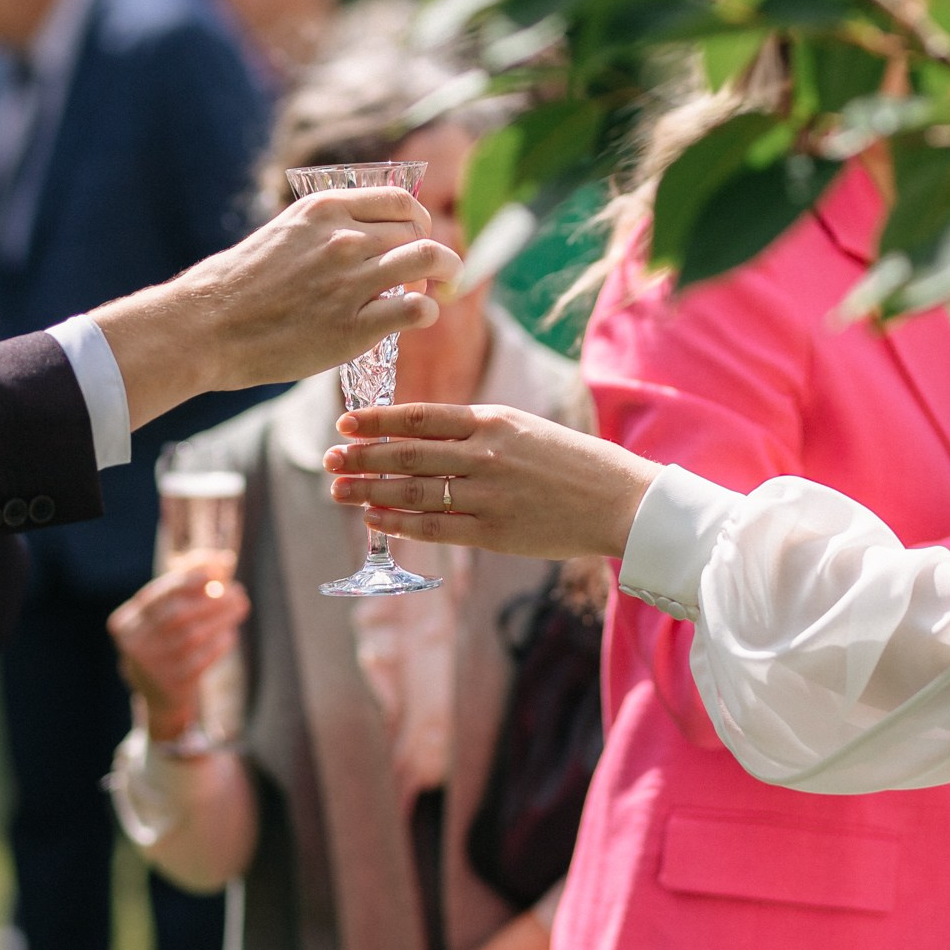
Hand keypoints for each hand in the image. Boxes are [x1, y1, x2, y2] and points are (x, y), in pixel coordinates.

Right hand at [92, 187, 461, 430]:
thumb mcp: (283, 235)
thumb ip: (324, 232)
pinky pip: (418, 309)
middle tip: (428, 278)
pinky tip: (417, 319)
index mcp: (324, 210)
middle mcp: (344, 238)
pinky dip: (428, 312)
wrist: (206, 327)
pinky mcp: (355, 325)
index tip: (418, 239)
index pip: (400, 201)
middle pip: (418, 232)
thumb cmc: (238, 287)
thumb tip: (362, 238)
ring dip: (447, 275)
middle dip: (432, 253)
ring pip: (430, 259)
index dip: (419, 222)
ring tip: (443, 292)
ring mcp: (351, 280)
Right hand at [107, 564, 249, 742]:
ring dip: (221, 618)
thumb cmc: (165, 640)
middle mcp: (134, 644)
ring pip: (191, 636)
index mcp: (126, 622)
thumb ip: (189, 582)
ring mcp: (152, 667)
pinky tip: (230, 633)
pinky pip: (200, 659)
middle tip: (237, 592)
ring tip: (240, 606)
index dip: (186, 580)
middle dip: (210, 600)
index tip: (215, 572)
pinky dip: (218, 643)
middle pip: (175, 615)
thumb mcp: (165, 613)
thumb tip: (222, 560)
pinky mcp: (172, 684)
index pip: (155, 595)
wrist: (159, 694)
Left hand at [325, 404, 661, 560]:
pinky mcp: (493, 532)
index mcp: (493, 420)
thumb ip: (479, 431)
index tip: (345, 423)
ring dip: (369, 491)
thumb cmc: (574, 463)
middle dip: (362, 457)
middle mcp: (485, 454)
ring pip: (412, 492)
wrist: (619, 500)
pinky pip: (434, 527)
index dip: (377, 421)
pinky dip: (399, 523)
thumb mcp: (526, 429)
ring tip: (340, 490)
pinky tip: (375, 519)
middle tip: (330, 459)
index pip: (419, 417)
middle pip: (406, 455)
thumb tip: (427, 437)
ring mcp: (488, 494)